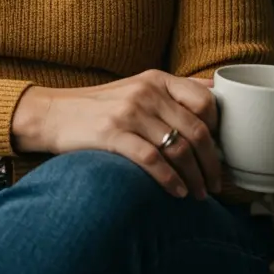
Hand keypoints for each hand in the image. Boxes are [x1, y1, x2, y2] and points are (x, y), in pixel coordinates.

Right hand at [11, 70, 219, 199]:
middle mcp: (146, 92)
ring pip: (178, 149)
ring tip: (198, 194)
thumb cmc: (102, 106)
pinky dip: (170, 181)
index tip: (219, 152)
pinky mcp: (113, 134)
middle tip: (215, 184)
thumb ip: (175, 89)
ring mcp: (129, 112)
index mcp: (157, 79)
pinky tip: (176, 192)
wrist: (54, 113)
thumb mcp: (139, 86)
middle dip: (212, 163)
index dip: (218, 130)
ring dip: (195, 178)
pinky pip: (153, 161)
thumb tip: (217, 87)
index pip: (205, 101)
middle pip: (197, 130)